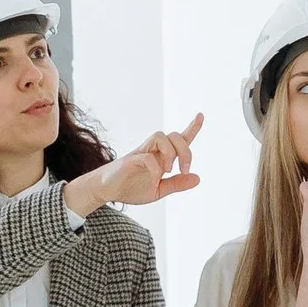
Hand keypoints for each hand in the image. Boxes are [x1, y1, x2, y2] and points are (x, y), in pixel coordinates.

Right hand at [74, 112, 203, 215]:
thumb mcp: (158, 190)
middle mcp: (153, 151)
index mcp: (161, 157)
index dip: (192, 128)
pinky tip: (154, 178)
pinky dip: (155, 168)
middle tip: (184, 169)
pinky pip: (147, 157)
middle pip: (174, 136)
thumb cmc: (130, 187)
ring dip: (170, 153)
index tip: (201, 115)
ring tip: (167, 171)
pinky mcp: (130, 160)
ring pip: (161, 136)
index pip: (179, 139)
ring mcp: (141, 153)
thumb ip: (176, 184)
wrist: (106, 191)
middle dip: (186, 151)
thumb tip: (197, 178)